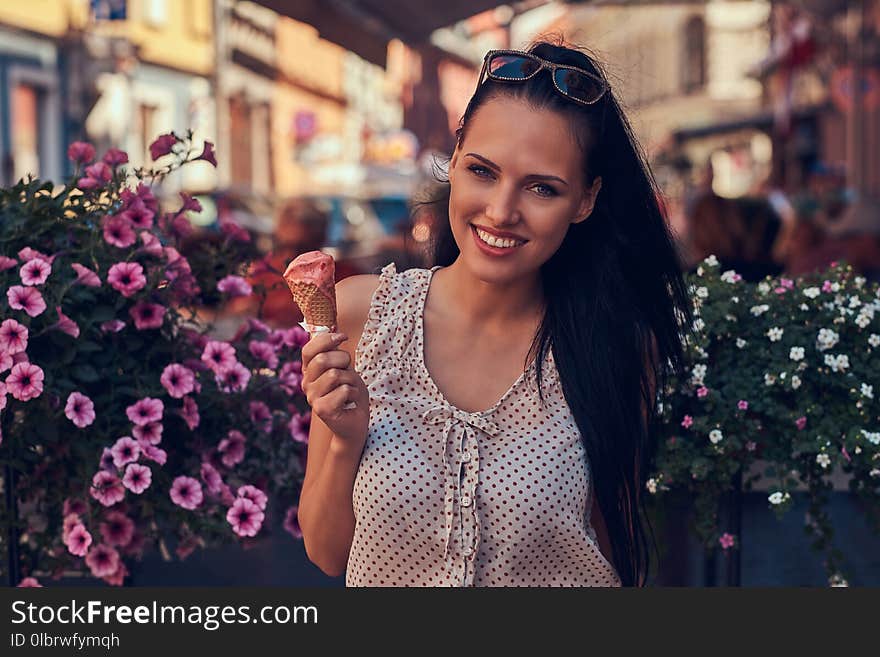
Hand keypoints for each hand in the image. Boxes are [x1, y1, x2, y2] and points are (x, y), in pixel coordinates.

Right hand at [300, 332, 369, 452]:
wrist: (355, 422)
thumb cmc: (350, 393)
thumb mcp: (344, 368)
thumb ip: (336, 353)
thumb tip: (334, 331)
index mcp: (309, 371)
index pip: (309, 349)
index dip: (326, 339)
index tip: (343, 337)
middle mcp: (306, 383)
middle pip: (323, 359)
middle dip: (343, 361)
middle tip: (348, 373)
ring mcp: (312, 397)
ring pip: (335, 375)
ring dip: (351, 380)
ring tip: (349, 389)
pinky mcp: (321, 410)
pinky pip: (343, 390)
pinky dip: (353, 393)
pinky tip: (350, 401)